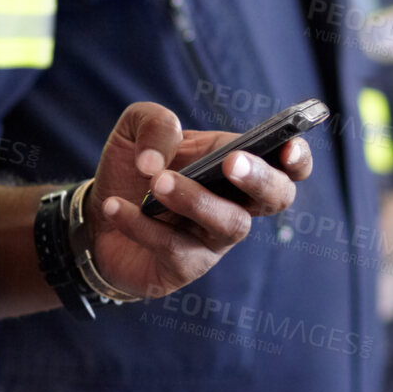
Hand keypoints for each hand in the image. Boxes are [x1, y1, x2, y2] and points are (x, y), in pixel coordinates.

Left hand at [85, 103, 312, 299]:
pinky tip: (116, 206)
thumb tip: (157, 160)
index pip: (286, 165)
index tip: (288, 146)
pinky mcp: (186, 267)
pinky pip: (175, 247)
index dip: (297, 158)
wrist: (95, 217)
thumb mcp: (137, 129)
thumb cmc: (132, 169)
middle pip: (276, 198)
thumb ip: (155, 124)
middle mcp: (236, 204)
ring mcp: (215, 239)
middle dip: (260, 179)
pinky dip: (142, 224)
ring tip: (157, 183)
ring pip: (229, 224)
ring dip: (196, 200)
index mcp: (236, 164)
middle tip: (232, 163)